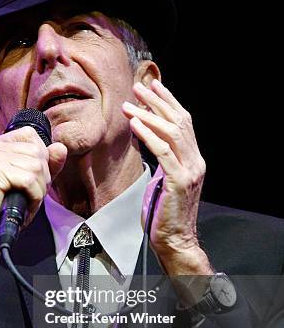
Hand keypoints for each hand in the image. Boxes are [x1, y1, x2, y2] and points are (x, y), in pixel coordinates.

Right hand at [0, 127, 66, 276]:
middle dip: (41, 178)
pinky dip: (33, 196)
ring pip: (36, 166)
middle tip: (28, 195)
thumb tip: (61, 147)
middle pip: (37, 151)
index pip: (31, 136)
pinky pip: (29, 180)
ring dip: (38, 189)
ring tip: (24, 201)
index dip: (40, 159)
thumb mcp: (31, 183)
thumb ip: (47, 164)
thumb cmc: (7, 209)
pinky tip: (23, 205)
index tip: (30, 180)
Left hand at [122, 79, 210, 273]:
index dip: (169, 102)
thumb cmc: (164, 214)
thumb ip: (164, 162)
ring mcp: (189, 170)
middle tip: (139, 87)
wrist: (175, 240)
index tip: (155, 87)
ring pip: (170, 132)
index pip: (184, 123)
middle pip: (178, 122)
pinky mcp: (178, 181)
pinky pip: (162, 151)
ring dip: (148, 115)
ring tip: (130, 103)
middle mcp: (196, 161)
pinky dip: (148, 135)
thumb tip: (151, 144)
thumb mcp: (164, 182)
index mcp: (194, 160)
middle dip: (158, 101)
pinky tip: (134, 124)